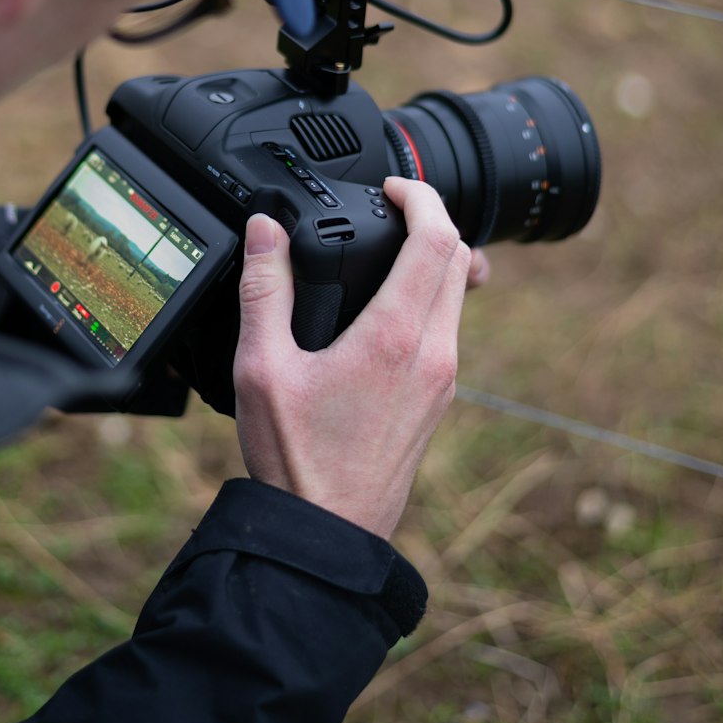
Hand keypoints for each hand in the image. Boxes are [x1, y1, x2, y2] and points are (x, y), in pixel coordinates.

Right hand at [233, 178, 473, 539]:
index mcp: (396, 335)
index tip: (391, 187)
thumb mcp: (261, 367)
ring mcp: (442, 378)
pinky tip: (386, 306)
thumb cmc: (295, 461)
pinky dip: (430, 296)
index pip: (438, 238)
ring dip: (436, 258)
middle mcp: (433, 353)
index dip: (421, 196)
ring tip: (387, 250)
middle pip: (461, 258)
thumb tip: (264, 230)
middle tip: (389, 209)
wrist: (327, 534)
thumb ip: (264, 290)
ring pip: (459, 294)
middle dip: (432, 219)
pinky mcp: (437, 399)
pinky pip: (449, 327)